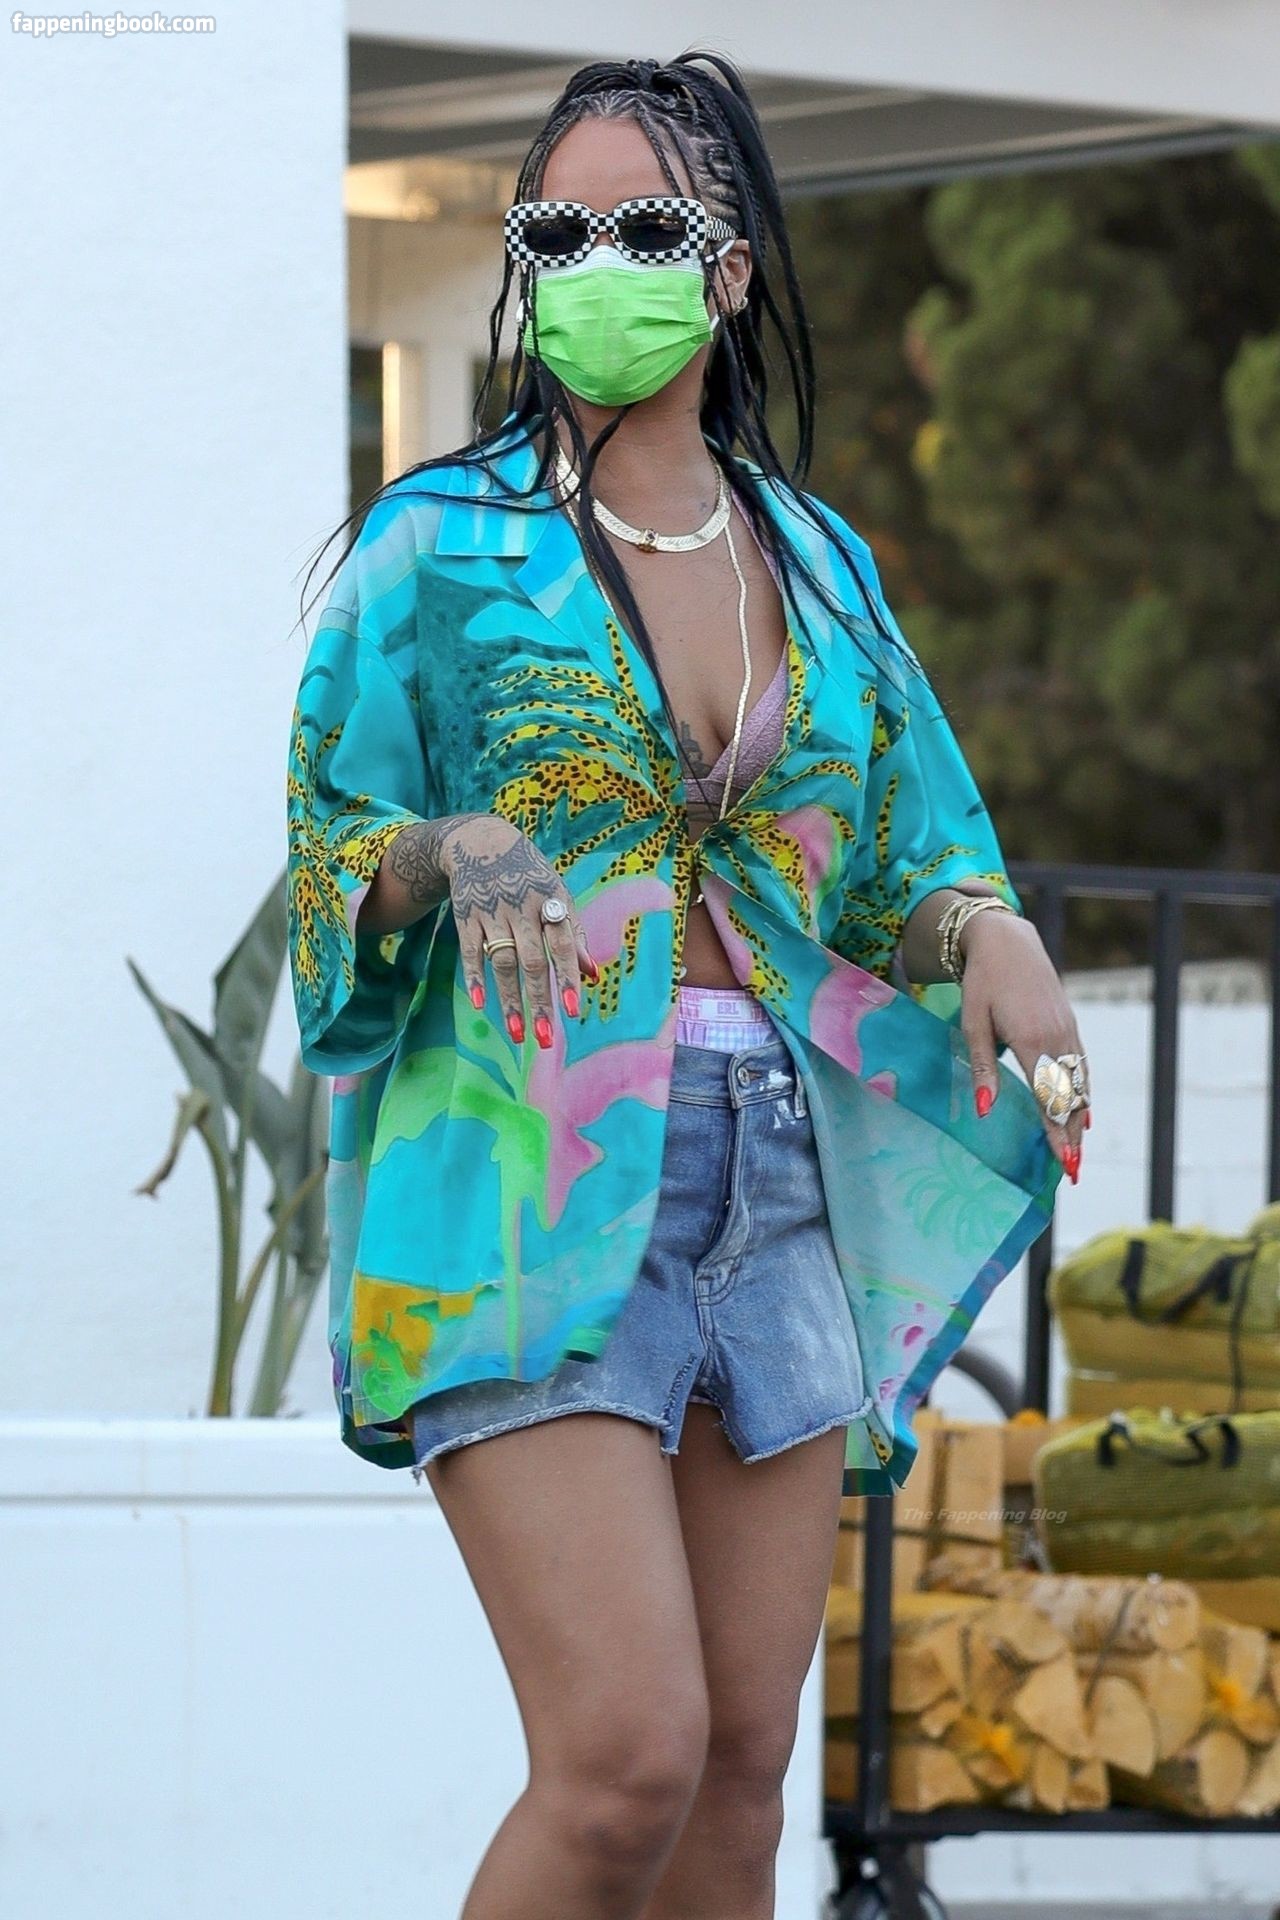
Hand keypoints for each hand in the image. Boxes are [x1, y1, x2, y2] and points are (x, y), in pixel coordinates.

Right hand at [440, 815, 596, 1047]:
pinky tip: (481, 1004)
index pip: (562, 946)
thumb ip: (573, 935)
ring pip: (502, 961)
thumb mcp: (557, 895)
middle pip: (532, 960)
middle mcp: (522, 908)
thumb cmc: (530, 877)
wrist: (481, 843)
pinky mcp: (467, 917)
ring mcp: (493, 912)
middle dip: (540, 1000)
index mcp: (551, 902)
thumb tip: (593, 975)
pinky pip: (471, 951)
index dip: (568, 978)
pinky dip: (475, 977)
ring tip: (518, 1034)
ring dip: (509, 1000)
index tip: (573, 1011)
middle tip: (546, 1038)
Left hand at [958, 912, 1088, 1180]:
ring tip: (1076, 1152)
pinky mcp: (1070, 1024)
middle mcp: (1057, 1038)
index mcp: (1031, 1040)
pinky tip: (1084, 1113)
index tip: (1064, 1163)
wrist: (1008, 941)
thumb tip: (982, 1111)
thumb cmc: (982, 983)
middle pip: (1070, 1097)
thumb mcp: (972, 1024)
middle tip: (1072, 1172)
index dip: (1056, 1133)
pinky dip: (1084, 1093)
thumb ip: (981, 1068)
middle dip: (1071, 1136)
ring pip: (1080, 1084)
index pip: (1049, 1098)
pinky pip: (1081, 1066)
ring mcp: (1068, 1031)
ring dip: (1079, 1119)